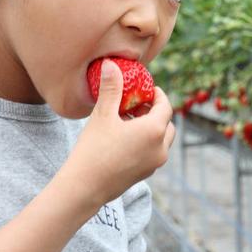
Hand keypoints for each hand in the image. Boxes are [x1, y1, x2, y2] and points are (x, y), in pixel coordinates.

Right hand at [62, 59, 174, 207]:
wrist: (84, 188)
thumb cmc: (94, 149)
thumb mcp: (103, 115)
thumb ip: (111, 89)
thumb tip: (111, 64)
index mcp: (154, 130)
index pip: (165, 106)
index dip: (157, 95)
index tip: (147, 88)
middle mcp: (160, 148)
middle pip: (167, 124)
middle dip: (155, 112)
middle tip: (138, 103)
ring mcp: (155, 163)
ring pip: (162, 140)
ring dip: (151, 127)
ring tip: (129, 119)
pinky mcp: (145, 174)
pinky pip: (154, 152)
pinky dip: (147, 142)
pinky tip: (124, 138)